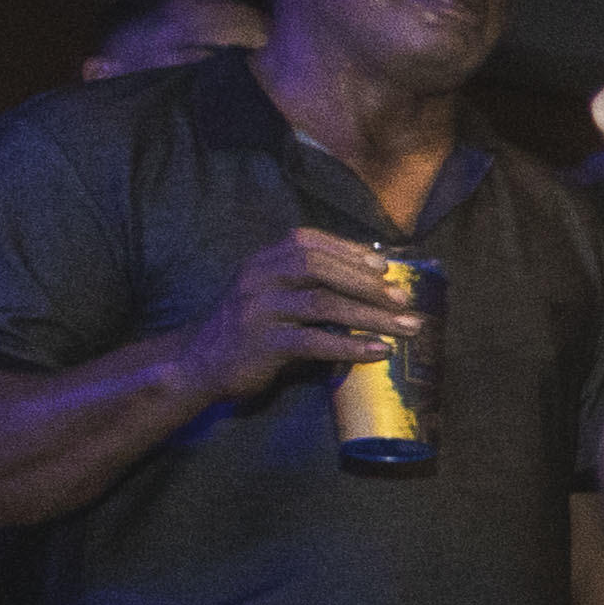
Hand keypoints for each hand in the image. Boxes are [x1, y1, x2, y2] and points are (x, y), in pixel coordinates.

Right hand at [175, 226, 427, 406]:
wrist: (197, 362)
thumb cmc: (246, 327)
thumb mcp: (269, 292)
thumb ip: (305, 281)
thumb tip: (368, 278)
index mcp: (263, 260)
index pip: (309, 242)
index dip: (349, 251)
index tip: (384, 265)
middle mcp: (259, 278)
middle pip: (319, 268)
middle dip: (367, 282)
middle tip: (403, 300)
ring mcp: (259, 310)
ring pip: (323, 304)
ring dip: (370, 316)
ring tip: (406, 327)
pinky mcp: (262, 345)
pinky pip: (314, 342)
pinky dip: (350, 346)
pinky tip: (379, 351)